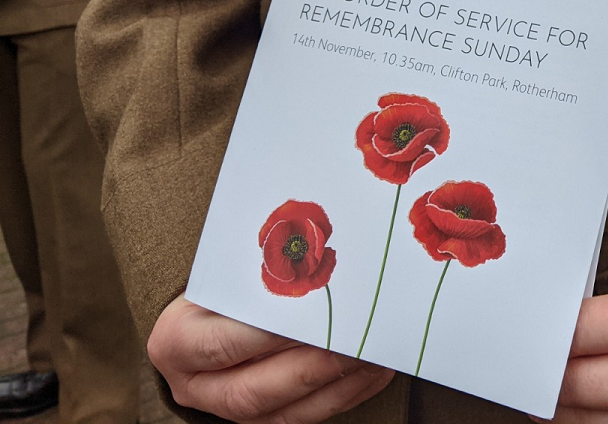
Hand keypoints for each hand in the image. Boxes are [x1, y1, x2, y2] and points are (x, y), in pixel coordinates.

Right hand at [148, 295, 393, 422]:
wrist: (207, 315)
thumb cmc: (223, 283)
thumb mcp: (226, 272)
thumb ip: (258, 276)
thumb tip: (314, 256)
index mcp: (177, 342)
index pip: (223, 345)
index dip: (268, 336)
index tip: (312, 315)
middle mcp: (196, 386)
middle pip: (255, 389)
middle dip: (312, 366)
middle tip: (355, 340)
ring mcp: (229, 410)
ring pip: (286, 411)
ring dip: (337, 384)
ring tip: (375, 354)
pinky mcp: (264, 420)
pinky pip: (308, 416)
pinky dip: (347, 394)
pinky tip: (376, 371)